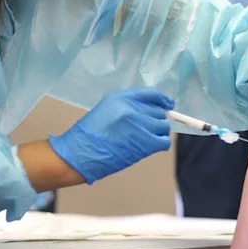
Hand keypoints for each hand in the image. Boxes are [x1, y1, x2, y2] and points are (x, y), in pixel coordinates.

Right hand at [48, 88, 173, 183]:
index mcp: (122, 97)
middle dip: (155, 120)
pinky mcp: (145, 143)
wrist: (79, 154)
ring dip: (158, 133)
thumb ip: (129, 105)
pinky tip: (152, 146)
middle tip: (144, 130)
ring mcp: (140, 125)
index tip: (168, 105)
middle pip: (159, 111)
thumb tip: (154, 109)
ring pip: (164, 126)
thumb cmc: (90, 133)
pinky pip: (164, 141)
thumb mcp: (107, 108)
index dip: (163, 100)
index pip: (152, 94)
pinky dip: (161, 144)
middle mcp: (133, 108)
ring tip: (145, 139)